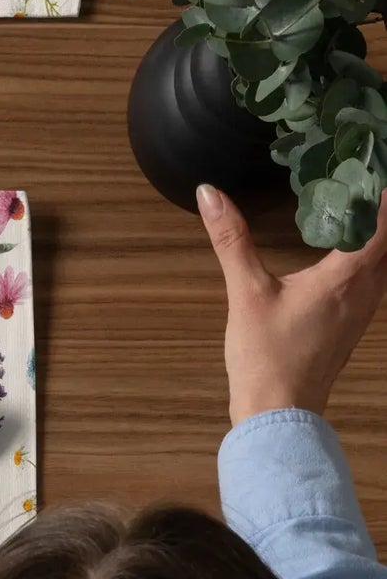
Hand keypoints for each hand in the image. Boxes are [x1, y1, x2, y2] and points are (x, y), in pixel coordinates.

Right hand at [197, 184, 386, 424]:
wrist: (278, 413)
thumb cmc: (266, 356)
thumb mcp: (245, 293)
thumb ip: (231, 240)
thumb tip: (209, 193)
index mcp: (346, 276)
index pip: (384, 222)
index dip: (383, 193)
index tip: (369, 166)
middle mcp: (367, 290)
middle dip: (382, 210)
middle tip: (360, 180)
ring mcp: (364, 310)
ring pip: (385, 261)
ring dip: (378, 234)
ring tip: (357, 207)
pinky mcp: (353, 325)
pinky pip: (374, 279)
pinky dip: (370, 257)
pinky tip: (345, 253)